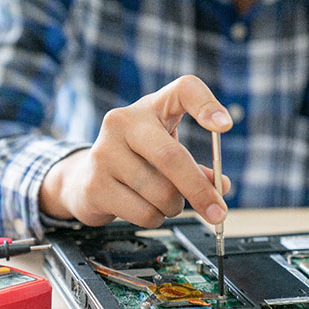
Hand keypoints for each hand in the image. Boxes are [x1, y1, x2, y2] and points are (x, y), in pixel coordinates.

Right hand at [39, 75, 231, 227]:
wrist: (84, 180)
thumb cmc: (134, 162)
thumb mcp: (166, 153)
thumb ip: (196, 168)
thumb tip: (219, 188)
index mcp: (149, 108)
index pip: (183, 89)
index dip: (206, 104)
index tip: (224, 127)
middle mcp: (122, 123)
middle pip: (171, 156)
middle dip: (200, 190)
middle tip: (218, 212)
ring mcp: (104, 153)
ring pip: (160, 192)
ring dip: (174, 207)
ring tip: (167, 204)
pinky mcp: (95, 185)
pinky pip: (143, 213)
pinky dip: (155, 219)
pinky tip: (146, 210)